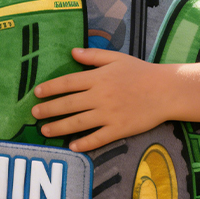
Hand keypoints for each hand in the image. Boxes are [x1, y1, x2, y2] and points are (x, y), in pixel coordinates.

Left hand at [33, 48, 170, 151]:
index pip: (68, 83)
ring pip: (78, 122)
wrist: (166, 90)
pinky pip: (98, 138)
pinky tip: (72, 146)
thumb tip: (72, 52)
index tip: (37, 93)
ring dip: (59, 127)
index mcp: (98, 78)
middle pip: (68, 104)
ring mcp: (109, 114)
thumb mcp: (116, 58)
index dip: (50, 88)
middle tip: (34, 114)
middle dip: (48, 110)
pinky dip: (84, 143)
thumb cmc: (140, 72)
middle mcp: (100, 96)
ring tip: (45, 131)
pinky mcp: (119, 129)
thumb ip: (93, 56)